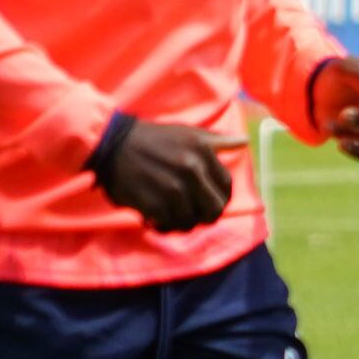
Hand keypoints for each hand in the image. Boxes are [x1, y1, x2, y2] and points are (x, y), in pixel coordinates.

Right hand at [94, 121, 247, 232]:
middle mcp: (191, 171)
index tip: (210, 199)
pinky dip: (165, 226)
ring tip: (172, 215)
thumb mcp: (189, 133)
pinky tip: (157, 218)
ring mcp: (172, 189)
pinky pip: (170, 226)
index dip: (221, 196)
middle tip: (194, 213)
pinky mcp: (153, 203)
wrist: (114, 144)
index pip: (226, 186)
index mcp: (203, 153)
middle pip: (214, 209)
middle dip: (206, 215)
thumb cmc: (155, 138)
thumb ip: (218, 141)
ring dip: (183, 222)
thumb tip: (244, 142)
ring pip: (192, 222)